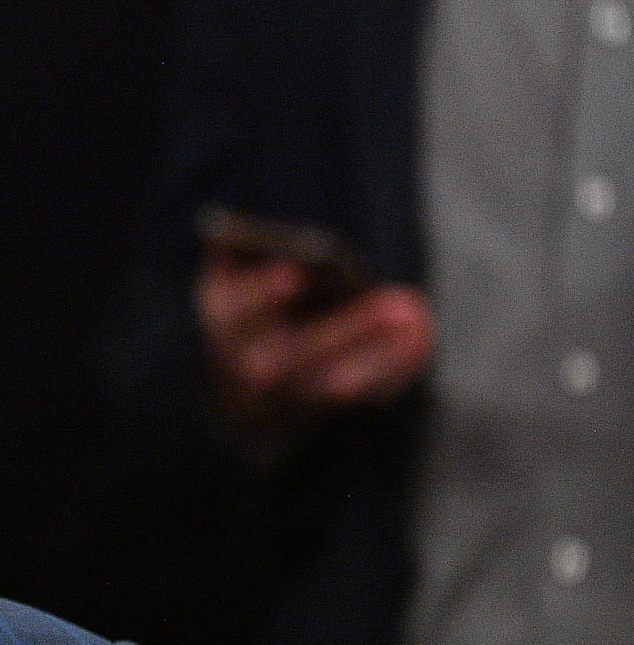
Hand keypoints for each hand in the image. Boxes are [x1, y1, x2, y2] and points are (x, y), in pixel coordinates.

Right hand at [197, 249, 435, 436]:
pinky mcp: (325, 407)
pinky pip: (365, 394)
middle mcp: (250, 364)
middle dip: (350, 328)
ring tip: (417, 318)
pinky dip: (396, 367)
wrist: (244, 381)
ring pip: (337, 382)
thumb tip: (245, 236)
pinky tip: (421, 337)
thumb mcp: (234, 276)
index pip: (240, 310)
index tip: (294, 275)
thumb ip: (238, 252)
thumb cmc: (252, 306)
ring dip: (382, 353)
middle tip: (399, 302)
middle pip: (298, 352)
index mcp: (224, 321)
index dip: (263, 293)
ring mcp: (289, 392)